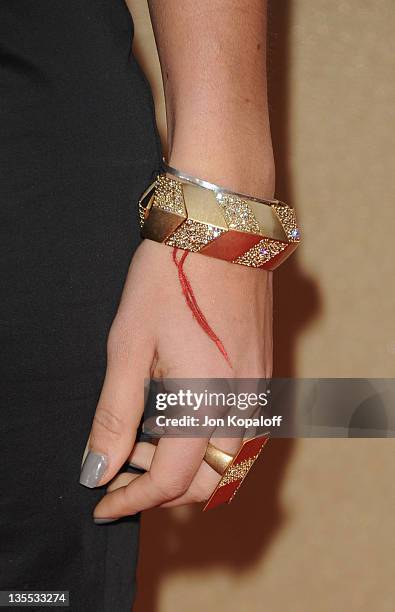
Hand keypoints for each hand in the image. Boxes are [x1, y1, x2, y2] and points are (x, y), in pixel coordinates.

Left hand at [79, 238, 272, 519]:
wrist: (220, 232)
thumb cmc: (170, 280)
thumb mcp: (128, 347)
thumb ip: (115, 415)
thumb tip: (97, 469)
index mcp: (205, 403)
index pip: (170, 480)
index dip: (132, 500)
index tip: (103, 504)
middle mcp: (242, 406)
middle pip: (208, 483)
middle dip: (162, 489)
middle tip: (120, 466)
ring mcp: (258, 390)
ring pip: (228, 462)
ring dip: (187, 468)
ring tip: (143, 439)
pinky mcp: (262, 373)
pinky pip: (240, 431)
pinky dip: (207, 443)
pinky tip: (177, 413)